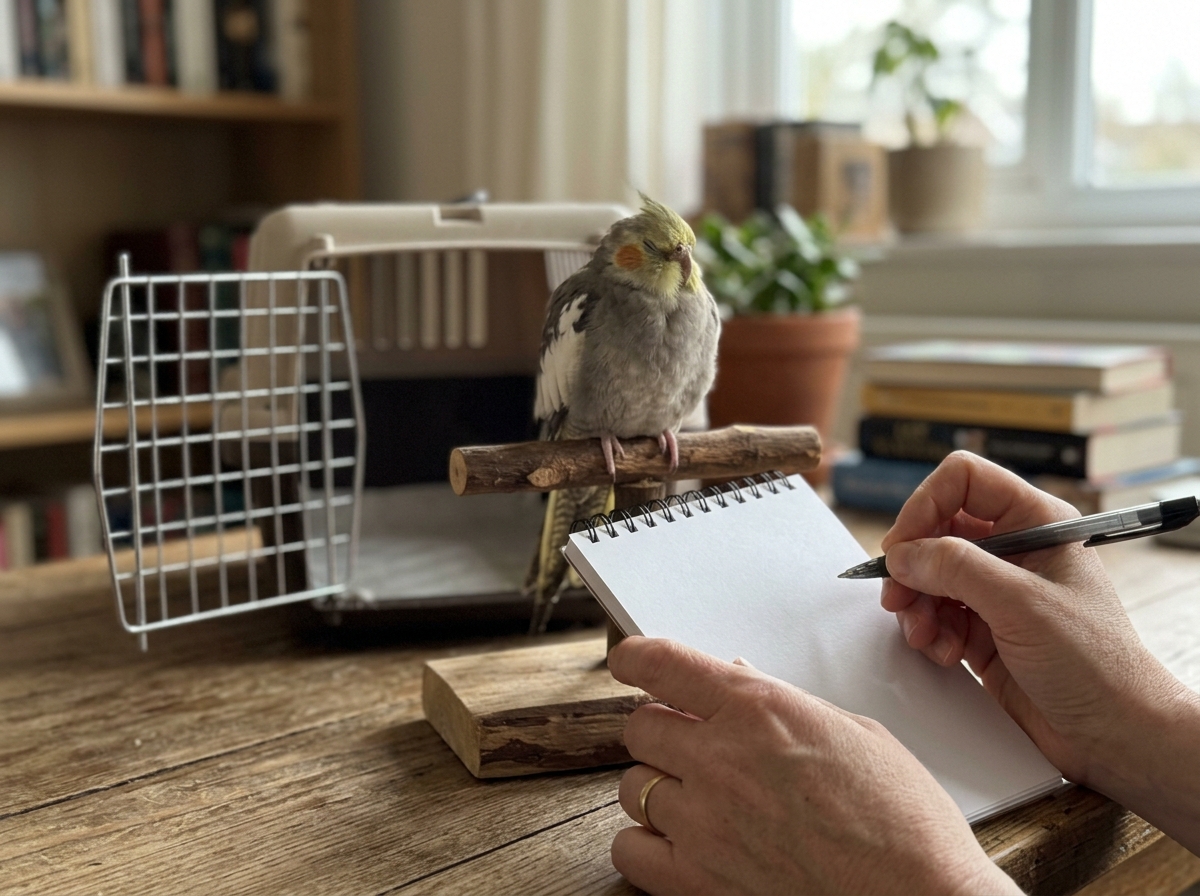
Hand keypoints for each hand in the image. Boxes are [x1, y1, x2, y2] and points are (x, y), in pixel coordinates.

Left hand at [607, 637, 1017, 894]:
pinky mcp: (701, 882)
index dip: (635, 657)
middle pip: (639, 726)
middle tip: (685, 740)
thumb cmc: (904, 820)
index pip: (662, 665)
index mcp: (760, 710)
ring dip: (655, 786)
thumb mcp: (852, 731)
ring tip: (693, 796)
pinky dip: (642, 843)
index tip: (628, 661)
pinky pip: (630, 850)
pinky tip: (673, 841)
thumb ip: (781, 703)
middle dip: (659, 728)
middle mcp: (722, 760)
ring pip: (630, 786)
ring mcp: (705, 824)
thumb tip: (735, 679)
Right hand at [880, 451, 1199, 839]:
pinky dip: (930, 633)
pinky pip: (936, 615)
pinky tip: (947, 654)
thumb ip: (956, 568)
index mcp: (1036, 523)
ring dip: (917, 605)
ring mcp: (997, 591)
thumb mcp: (1021, 604)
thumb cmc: (1095, 663)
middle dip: (913, 566)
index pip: (964, 482)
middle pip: (936, 531)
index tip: (902, 546)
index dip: (925, 505)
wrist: (1114, 734)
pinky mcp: (984, 630)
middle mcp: (1014, 550)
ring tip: (925, 636)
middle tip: (899, 598)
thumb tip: (902, 554)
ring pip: (929, 576)